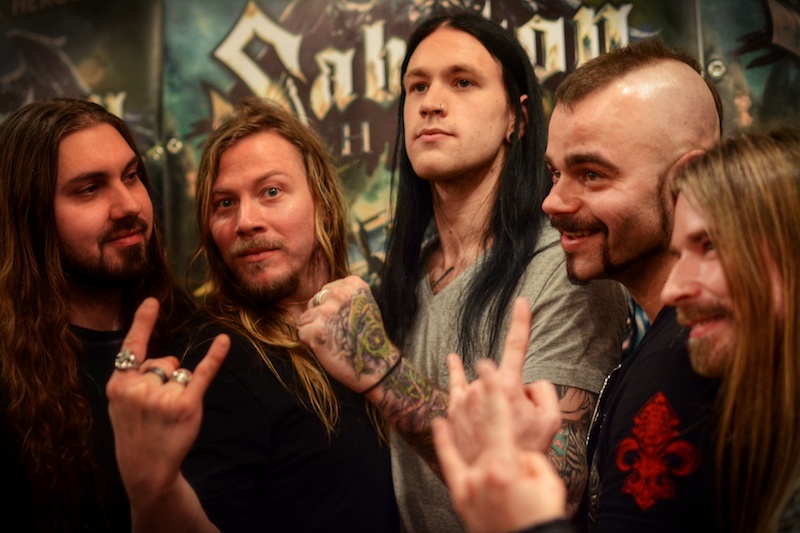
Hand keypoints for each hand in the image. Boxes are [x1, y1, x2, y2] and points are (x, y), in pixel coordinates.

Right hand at [106, 297, 229, 507]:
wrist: (145, 469)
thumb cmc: (136, 431)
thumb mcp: (120, 404)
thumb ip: (133, 378)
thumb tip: (163, 358)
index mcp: (118, 384)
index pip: (132, 347)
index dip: (143, 323)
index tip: (153, 301)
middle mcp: (139, 388)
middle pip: (163, 361)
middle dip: (164, 377)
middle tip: (155, 407)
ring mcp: (163, 397)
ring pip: (179, 371)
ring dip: (178, 387)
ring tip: (167, 414)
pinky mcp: (187, 405)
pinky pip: (203, 373)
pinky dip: (215, 356)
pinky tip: (224, 341)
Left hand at [298, 276, 399, 393]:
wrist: (376, 365)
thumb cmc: (367, 336)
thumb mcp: (363, 304)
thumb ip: (344, 295)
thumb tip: (318, 296)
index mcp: (353, 285)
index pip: (326, 290)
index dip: (331, 307)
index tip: (346, 319)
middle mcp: (340, 294)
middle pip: (314, 302)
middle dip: (320, 317)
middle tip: (339, 332)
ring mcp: (327, 312)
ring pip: (305, 318)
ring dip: (315, 331)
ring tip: (334, 340)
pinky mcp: (316, 330)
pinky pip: (302, 333)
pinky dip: (310, 343)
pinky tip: (327, 348)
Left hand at [433, 364, 566, 532]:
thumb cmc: (541, 514)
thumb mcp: (547, 477)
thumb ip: (530, 452)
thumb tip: (516, 438)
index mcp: (505, 459)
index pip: (498, 413)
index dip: (493, 384)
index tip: (486, 363)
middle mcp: (481, 464)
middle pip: (480, 417)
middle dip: (484, 389)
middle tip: (483, 368)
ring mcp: (467, 477)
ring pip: (461, 429)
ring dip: (461, 396)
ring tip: (454, 365)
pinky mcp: (460, 490)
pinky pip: (448, 455)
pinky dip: (443, 437)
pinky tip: (439, 421)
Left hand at [445, 297, 561, 462]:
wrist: (498, 484)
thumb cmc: (529, 451)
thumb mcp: (552, 421)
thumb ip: (544, 391)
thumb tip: (527, 384)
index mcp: (507, 387)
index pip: (516, 347)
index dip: (520, 322)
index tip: (521, 300)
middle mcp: (480, 388)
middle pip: (500, 377)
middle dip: (511, 392)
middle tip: (517, 422)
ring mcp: (463, 401)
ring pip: (479, 385)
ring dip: (486, 392)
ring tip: (480, 398)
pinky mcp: (452, 414)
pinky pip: (454, 388)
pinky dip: (456, 375)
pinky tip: (453, 360)